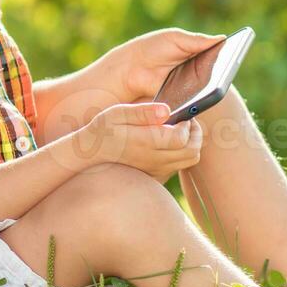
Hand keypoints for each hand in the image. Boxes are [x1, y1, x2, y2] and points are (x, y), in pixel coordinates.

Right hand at [80, 102, 203, 181]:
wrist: (90, 154)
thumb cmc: (103, 130)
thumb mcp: (116, 113)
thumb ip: (142, 111)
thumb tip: (167, 110)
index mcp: (145, 142)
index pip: (182, 138)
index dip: (187, 124)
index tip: (181, 115)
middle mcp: (153, 159)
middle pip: (192, 151)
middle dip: (196, 134)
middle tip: (188, 122)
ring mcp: (156, 169)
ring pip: (189, 160)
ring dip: (192, 144)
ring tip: (181, 131)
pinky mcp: (156, 175)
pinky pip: (179, 166)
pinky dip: (182, 154)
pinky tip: (170, 144)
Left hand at [91, 28, 224, 104]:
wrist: (129, 68)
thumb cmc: (151, 49)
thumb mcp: (174, 39)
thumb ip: (196, 40)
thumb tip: (222, 39)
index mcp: (200, 57)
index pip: (221, 60)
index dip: (230, 59)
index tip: (236, 55)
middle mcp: (200, 75)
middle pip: (219, 77)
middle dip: (224, 76)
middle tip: (227, 72)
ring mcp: (193, 90)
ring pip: (209, 92)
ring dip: (213, 90)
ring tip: (217, 86)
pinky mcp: (183, 103)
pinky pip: (195, 103)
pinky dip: (200, 101)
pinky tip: (201, 98)